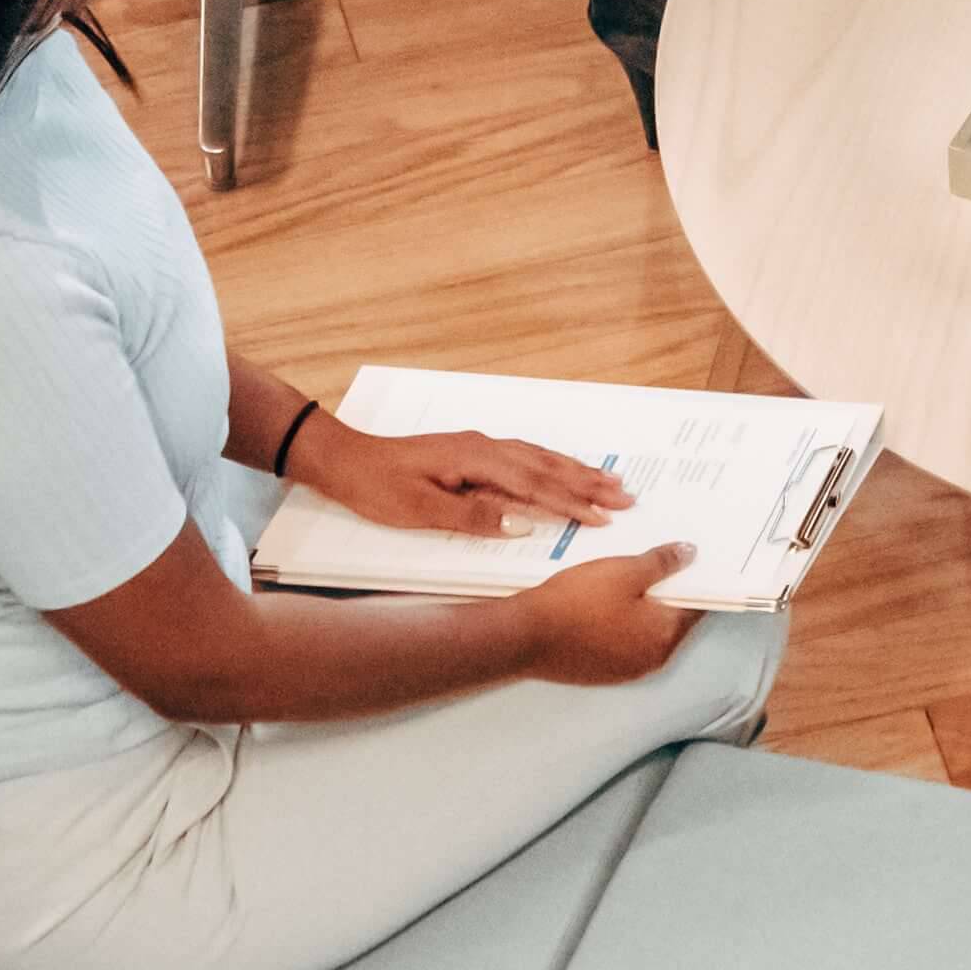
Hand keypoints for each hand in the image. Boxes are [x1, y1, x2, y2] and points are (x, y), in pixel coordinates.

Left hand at [304, 420, 629, 537]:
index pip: (535, 485)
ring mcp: (479, 446)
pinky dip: (552, 463)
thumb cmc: (377, 487)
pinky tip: (562, 468)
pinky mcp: (472, 451)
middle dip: (589, 484)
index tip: (603, 518)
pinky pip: (525, 456)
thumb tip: (521, 523)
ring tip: (610, 481)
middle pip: (547, 466)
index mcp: (476, 460)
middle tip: (626, 498)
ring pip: (540, 458)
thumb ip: (472, 517)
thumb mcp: (420, 511)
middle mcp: (485, 447)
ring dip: (577, 471)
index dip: (572, 503)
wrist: (344, 459)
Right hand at [518, 546, 700, 682]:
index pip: (696, 606)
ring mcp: (624, 669)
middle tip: (657, 562)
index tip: (691, 562)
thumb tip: (689, 555)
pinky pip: (620, 641)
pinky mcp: (599, 669)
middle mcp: (650, 660)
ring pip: (643, 631)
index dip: (694, 580)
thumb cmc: (576, 602)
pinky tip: (605, 601)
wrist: (524, 635)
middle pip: (670, 620)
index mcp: (665, 637)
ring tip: (628, 577)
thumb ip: (662, 563)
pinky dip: (620, 622)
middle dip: (666, 591)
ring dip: (641, 608)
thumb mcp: (625, 571)